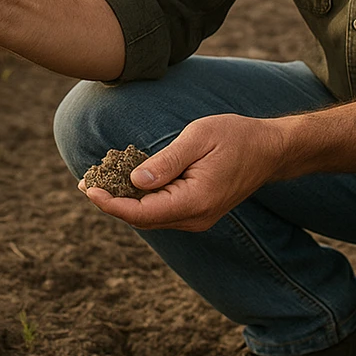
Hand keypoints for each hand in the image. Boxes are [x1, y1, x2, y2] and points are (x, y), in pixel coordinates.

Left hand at [80, 113, 286, 231]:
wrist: (269, 149)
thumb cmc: (236, 136)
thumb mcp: (198, 137)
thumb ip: (167, 161)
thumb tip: (136, 180)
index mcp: (195, 200)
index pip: (142, 213)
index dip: (111, 204)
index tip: (88, 189)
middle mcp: (196, 217)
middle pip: (143, 218)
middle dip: (112, 202)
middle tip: (86, 181)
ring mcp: (198, 218)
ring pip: (151, 217)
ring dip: (125, 201)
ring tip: (100, 181)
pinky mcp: (198, 212)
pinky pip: (163, 211)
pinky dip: (142, 199)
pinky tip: (129, 181)